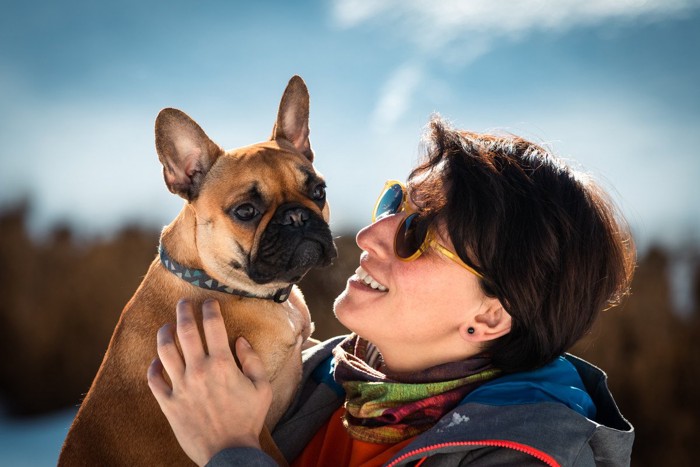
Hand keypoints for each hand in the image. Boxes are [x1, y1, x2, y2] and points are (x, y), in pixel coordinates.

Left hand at [147, 299, 271, 465]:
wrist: (229, 453)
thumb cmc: (248, 420)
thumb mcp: (262, 388)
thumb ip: (252, 361)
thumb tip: (240, 340)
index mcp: (222, 364)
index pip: (213, 325)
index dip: (209, 309)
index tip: (209, 302)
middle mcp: (198, 371)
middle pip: (185, 331)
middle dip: (183, 311)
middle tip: (183, 303)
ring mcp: (180, 387)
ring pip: (165, 351)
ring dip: (164, 333)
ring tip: (167, 326)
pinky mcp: (169, 403)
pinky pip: (154, 380)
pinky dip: (153, 367)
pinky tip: (157, 361)